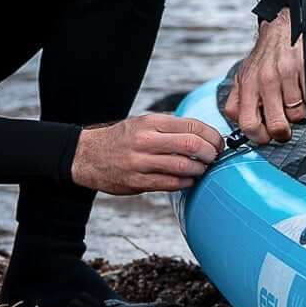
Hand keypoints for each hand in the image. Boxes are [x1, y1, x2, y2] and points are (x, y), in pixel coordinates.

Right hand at [71, 112, 223, 194]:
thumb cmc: (122, 139)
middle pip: (191, 145)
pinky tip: (188, 180)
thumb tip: (205, 137)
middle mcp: (146, 140)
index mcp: (151, 122)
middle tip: (214, 158)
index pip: (192, 125)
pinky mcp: (136, 182)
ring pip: (183, 166)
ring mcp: (140, 162)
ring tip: (201, 169)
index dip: (212, 136)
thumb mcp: (144, 124)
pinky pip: (170, 184)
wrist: (87, 155)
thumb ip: (171, 129)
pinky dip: (185, 183)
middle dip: (210, 153)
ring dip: (199, 170)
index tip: (218, 143)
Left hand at [222, 9, 305, 144]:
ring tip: (293, 100)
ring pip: (297, 114)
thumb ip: (238, 102)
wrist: (282, 27)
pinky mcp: (304, 69)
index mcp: (247, 84)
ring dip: (298, 113)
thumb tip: (241, 129)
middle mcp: (264, 80)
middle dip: (283, 132)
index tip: (266, 136)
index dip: (259, 137)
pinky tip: (302, 89)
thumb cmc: (265, 56)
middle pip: (276, 126)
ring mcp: (285, 74)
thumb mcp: (243, 76)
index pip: (248, 125)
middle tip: (285, 128)